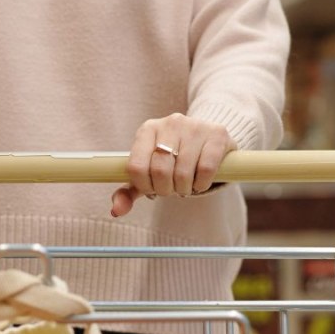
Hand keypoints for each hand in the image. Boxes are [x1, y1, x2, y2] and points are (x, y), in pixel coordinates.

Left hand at [111, 114, 234, 216]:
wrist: (209, 140)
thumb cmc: (174, 160)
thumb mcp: (149, 173)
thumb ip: (128, 191)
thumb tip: (116, 210)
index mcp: (147, 130)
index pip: (136, 167)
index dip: (145, 186)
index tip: (153, 189)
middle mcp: (170, 123)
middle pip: (160, 171)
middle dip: (166, 189)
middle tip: (172, 189)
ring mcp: (194, 126)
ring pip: (183, 172)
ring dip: (184, 189)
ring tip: (186, 185)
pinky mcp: (217, 134)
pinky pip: (206, 169)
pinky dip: (202, 184)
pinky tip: (200, 181)